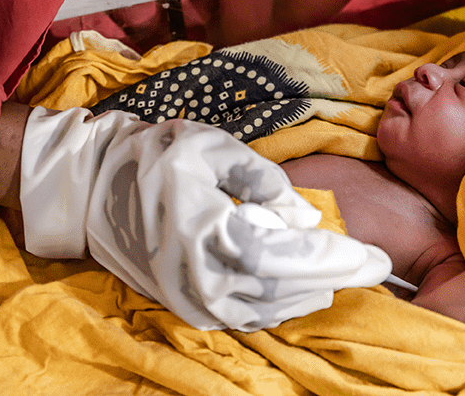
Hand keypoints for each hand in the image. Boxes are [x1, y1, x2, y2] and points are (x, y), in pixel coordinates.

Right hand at [18, 107, 391, 330]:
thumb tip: (303, 217)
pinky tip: (294, 292)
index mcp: (209, 234)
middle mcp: (200, 277)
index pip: (289, 257)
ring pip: (264, 311)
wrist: (89, 189)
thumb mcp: (211, 146)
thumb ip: (262, 179)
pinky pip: (240, 318)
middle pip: (284, 291)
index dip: (336, 260)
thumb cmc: (151, 157)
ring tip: (338, 277)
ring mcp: (190, 298)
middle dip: (332, 280)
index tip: (375, 258)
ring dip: (306, 296)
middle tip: (371, 268)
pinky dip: (274, 308)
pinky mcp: (183, 304)